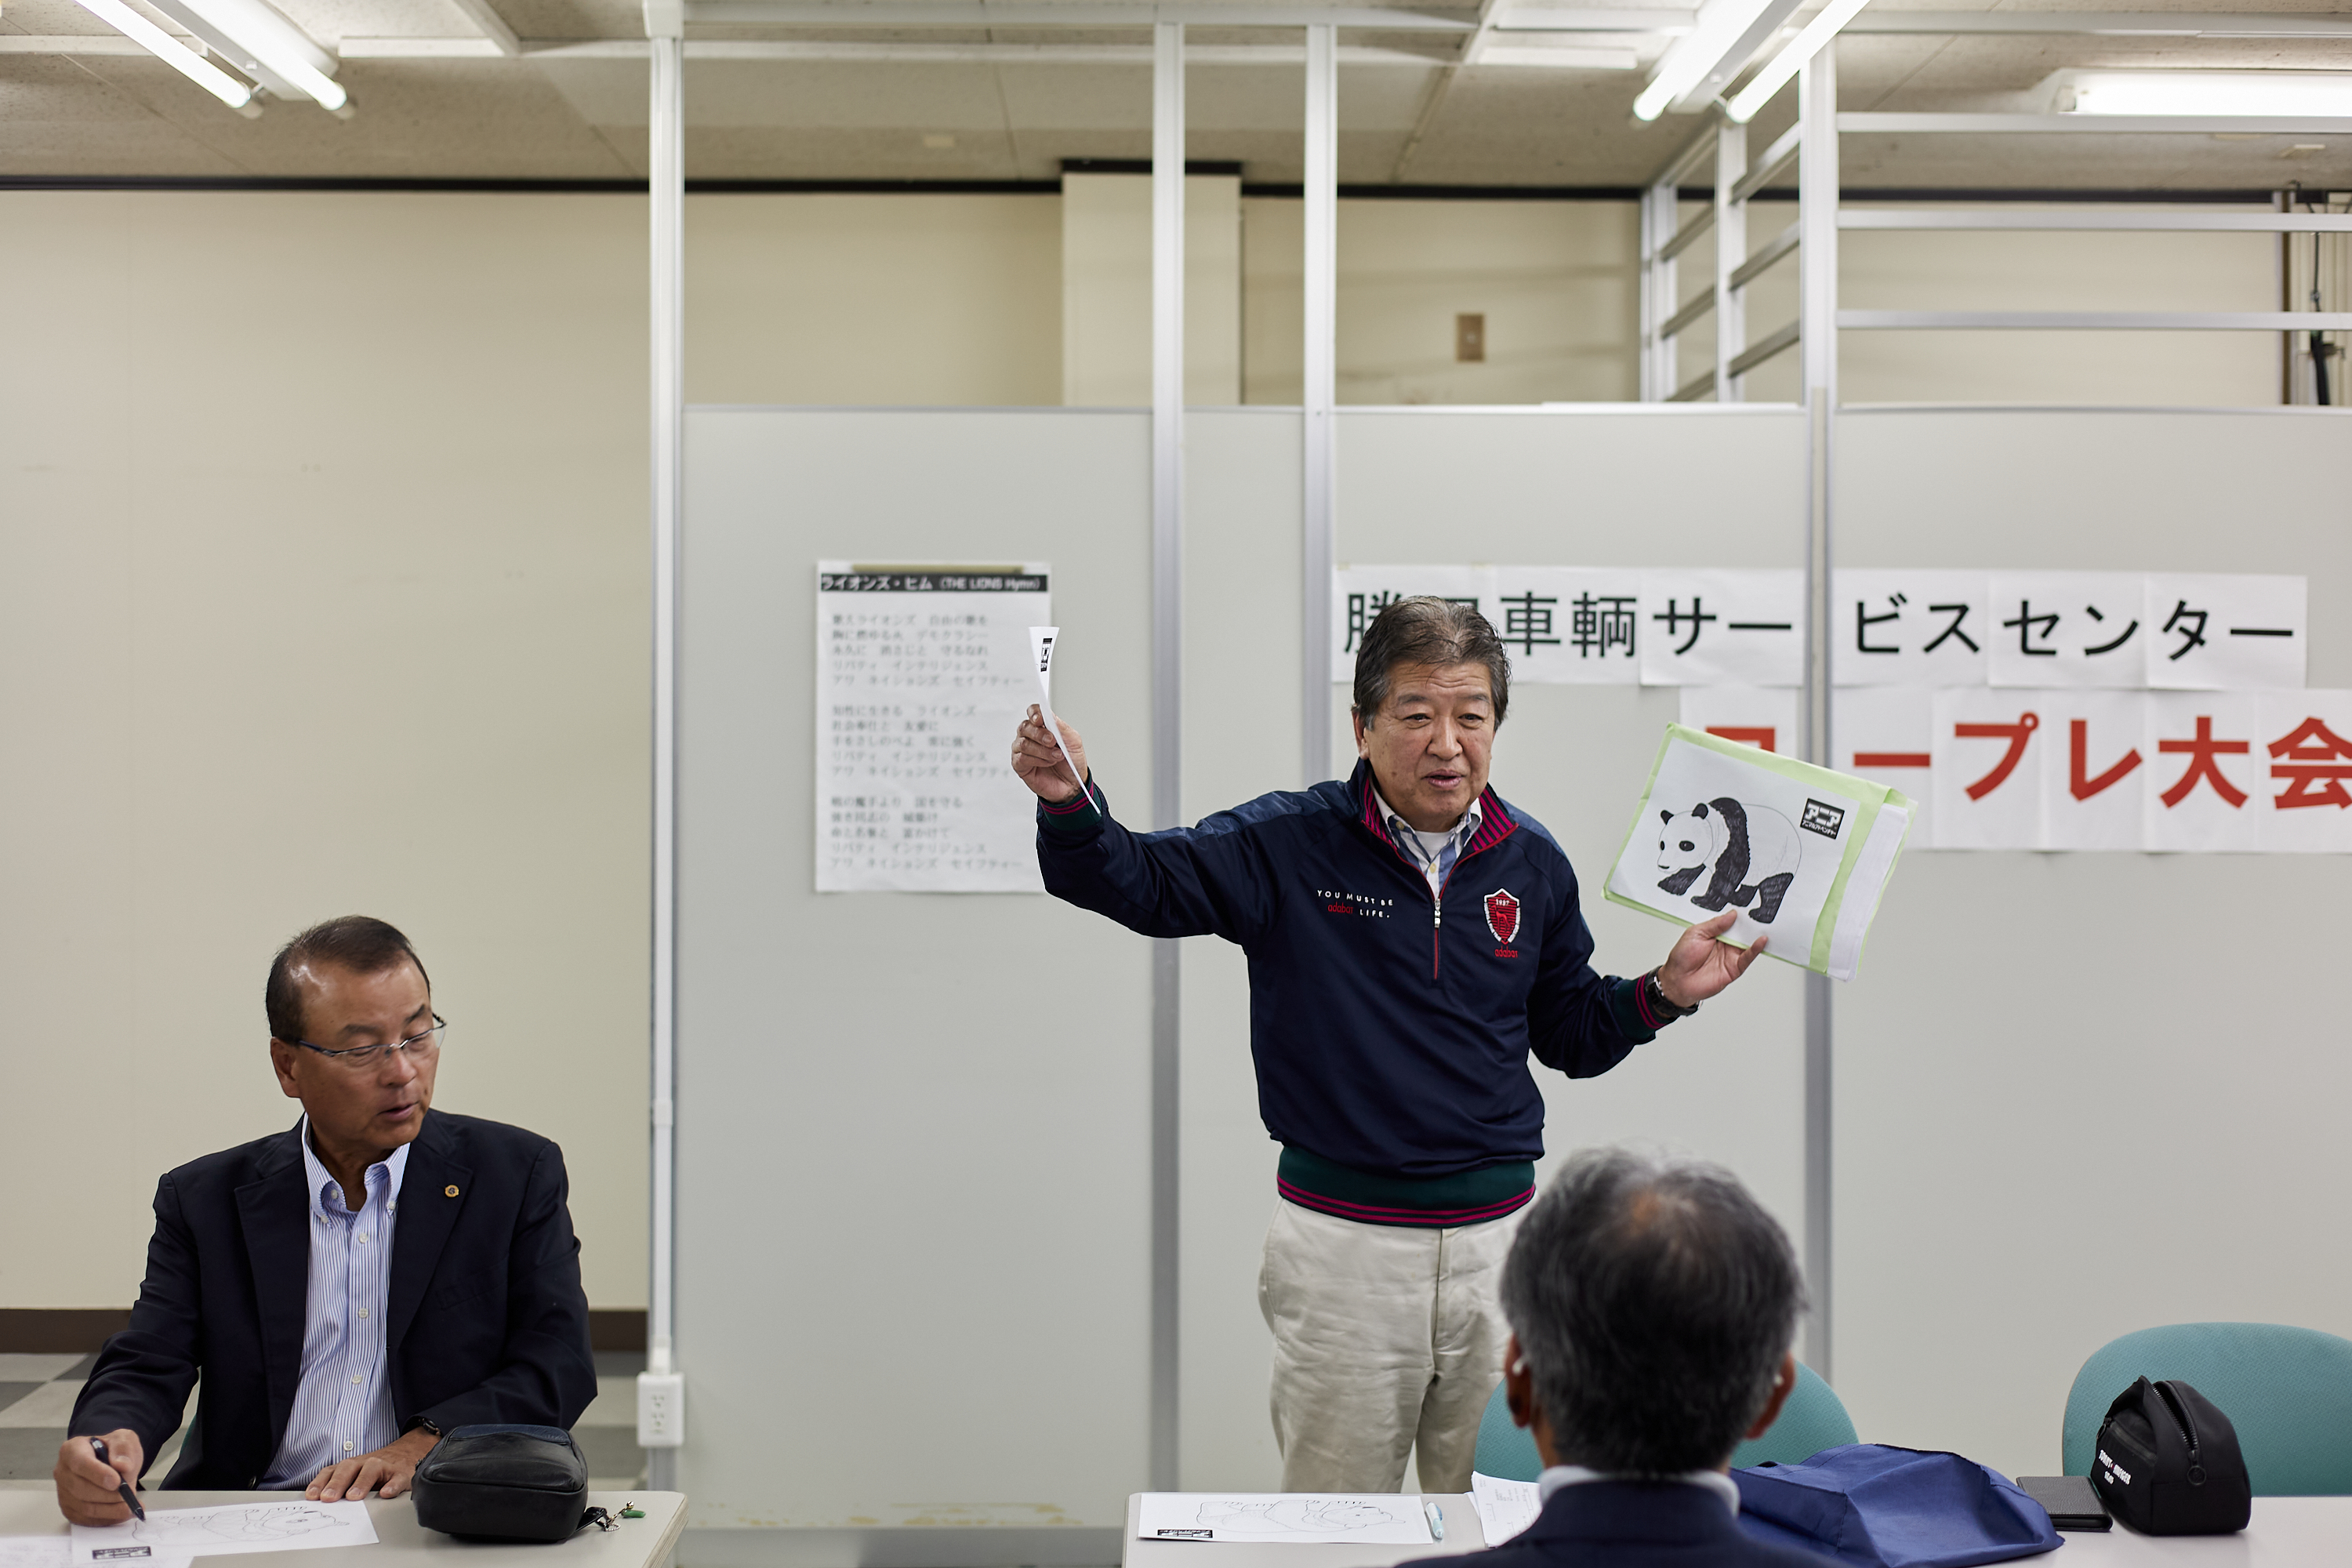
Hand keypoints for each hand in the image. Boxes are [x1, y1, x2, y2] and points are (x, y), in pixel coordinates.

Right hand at [55, 1430, 142, 1525]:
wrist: (111, 1462)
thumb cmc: (113, 1450)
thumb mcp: (123, 1439)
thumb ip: (123, 1448)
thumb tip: (122, 1466)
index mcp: (72, 1450)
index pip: (81, 1463)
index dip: (98, 1474)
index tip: (117, 1482)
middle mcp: (63, 1472)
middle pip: (81, 1489)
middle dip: (109, 1495)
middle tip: (130, 1494)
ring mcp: (64, 1492)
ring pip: (84, 1507)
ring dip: (110, 1509)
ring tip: (131, 1505)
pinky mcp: (70, 1509)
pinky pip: (86, 1519)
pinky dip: (107, 1519)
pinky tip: (123, 1513)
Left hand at [305, 1427, 438, 1500]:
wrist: (405, 1455)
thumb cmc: (373, 1471)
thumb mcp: (354, 1475)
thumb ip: (337, 1487)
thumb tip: (317, 1503)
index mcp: (350, 1466)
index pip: (331, 1471)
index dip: (320, 1483)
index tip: (313, 1496)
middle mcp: (364, 1464)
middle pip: (348, 1468)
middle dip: (337, 1483)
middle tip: (328, 1498)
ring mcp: (383, 1467)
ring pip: (371, 1470)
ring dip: (361, 1483)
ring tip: (354, 1497)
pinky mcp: (400, 1474)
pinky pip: (396, 1479)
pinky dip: (392, 1486)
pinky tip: (386, 1494)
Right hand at [1010, 704, 1087, 802]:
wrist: (1072, 785)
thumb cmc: (1071, 762)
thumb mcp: (1074, 741)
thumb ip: (1061, 727)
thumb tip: (1049, 716)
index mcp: (1043, 726)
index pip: (1033, 712)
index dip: (1034, 713)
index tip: (1040, 719)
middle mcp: (1030, 736)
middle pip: (1025, 727)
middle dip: (1040, 734)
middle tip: (1052, 742)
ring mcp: (1023, 750)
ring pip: (1023, 743)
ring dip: (1042, 750)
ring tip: (1056, 756)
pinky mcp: (1019, 765)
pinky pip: (1021, 758)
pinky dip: (1037, 760)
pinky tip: (1047, 763)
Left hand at [1656, 910, 1765, 1006]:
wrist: (1678, 981)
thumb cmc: (1682, 957)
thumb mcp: (1696, 933)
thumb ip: (1715, 924)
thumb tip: (1732, 915)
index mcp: (1714, 933)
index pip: (1730, 921)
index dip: (1739, 915)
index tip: (1748, 906)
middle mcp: (1725, 943)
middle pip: (1742, 931)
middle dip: (1750, 923)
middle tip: (1760, 912)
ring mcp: (1730, 955)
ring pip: (1747, 943)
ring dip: (1756, 935)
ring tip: (1765, 924)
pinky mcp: (1735, 968)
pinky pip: (1747, 957)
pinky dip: (1756, 949)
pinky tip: (1761, 941)